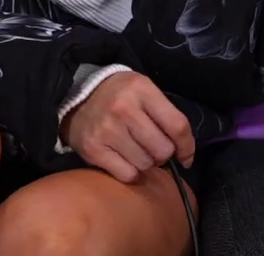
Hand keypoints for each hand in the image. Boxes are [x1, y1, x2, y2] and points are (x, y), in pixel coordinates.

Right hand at [61, 71, 194, 182]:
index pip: (177, 125)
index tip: (186, 157)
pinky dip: (130, 172)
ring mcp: (107, 130)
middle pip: (162, 149)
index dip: (187, 146)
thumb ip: (164, 114)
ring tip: (136, 151)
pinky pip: (126, 174)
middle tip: (153, 148)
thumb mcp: (144, 90)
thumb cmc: (119, 95)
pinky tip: (124, 159)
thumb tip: (183, 151)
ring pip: (145, 164)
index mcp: (142, 89)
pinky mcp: (93, 149)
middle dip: (163, 154)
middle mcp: (124, 109)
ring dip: (145, 162)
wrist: (77, 96)